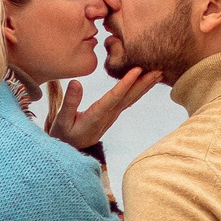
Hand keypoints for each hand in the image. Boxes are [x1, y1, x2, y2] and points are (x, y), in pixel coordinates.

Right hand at [44, 68, 160, 150]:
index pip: (114, 97)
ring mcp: (112, 115)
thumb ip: (70, 102)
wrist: (70, 150)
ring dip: (145, 86)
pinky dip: (138, 90)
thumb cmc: (64, 135)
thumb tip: (76, 82)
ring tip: (159, 74)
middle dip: (144, 83)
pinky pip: (128, 100)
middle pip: (129, 97)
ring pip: (131, 99)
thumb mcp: (62, 120)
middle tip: (159, 69)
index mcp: (96, 116)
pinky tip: (146, 82)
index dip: (126, 83)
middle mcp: (108, 115)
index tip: (137, 70)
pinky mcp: (112, 114)